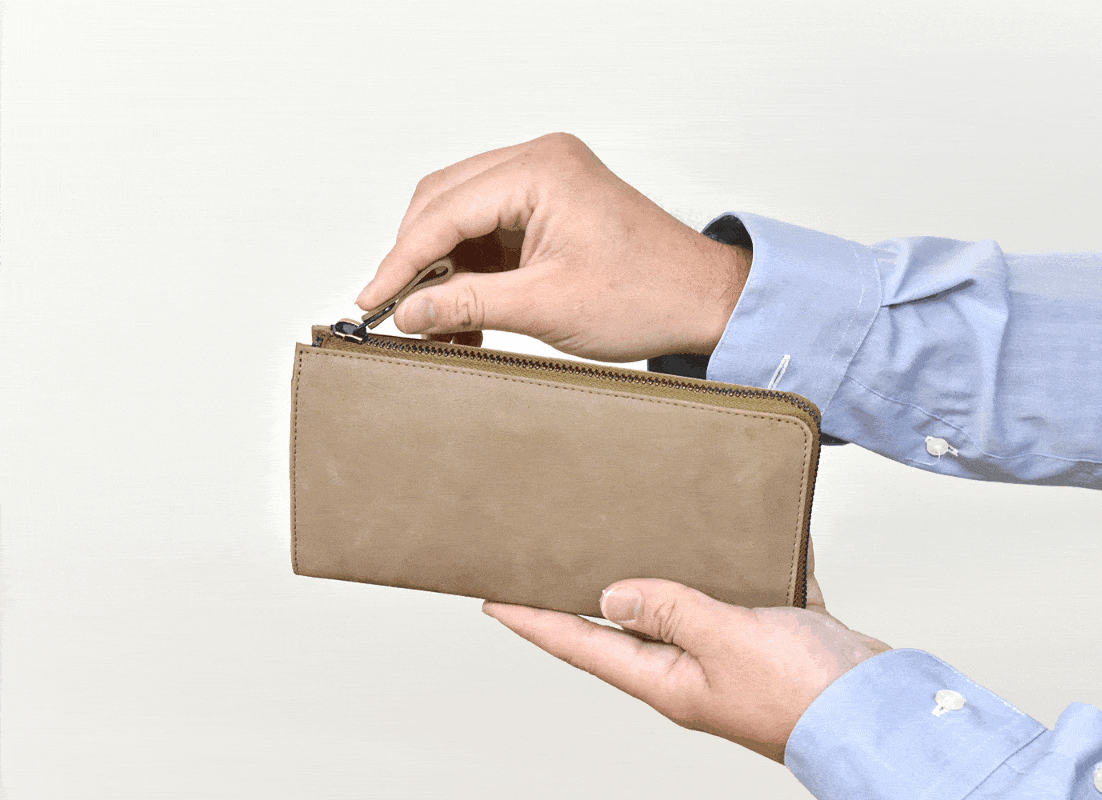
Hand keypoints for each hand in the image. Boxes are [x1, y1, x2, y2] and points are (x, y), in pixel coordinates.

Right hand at [357, 133, 750, 361]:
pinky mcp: (549, 208)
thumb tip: (409, 310)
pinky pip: (489, 233)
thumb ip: (468, 303)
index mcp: (541, 169)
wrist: (703, 302)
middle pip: (443, 203)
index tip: (372, 300)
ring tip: (438, 325)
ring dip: (443, 272)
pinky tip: (464, 314)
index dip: (400, 261)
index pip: (444, 211)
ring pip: (461, 219)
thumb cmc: (650, 293)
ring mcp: (545, 183)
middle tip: (397, 312)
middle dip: (417, 262)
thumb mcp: (546, 305)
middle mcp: (540, 162)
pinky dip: (471, 273)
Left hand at [481, 541, 890, 762]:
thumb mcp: (725, 642)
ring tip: (631, 533)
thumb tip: (613, 593)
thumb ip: (670, 611)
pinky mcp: (770, 633)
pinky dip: (738, 559)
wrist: (881, 710)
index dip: (535, 622)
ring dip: (661, 571)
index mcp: (668, 680)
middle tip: (553, 558)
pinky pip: (743, 587)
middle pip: (625, 625)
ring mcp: (731, 651)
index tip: (495, 599)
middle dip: (588, 592)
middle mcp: (691, 668)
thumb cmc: (806, 694)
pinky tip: (739, 530)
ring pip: (683, 603)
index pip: (583, 645)